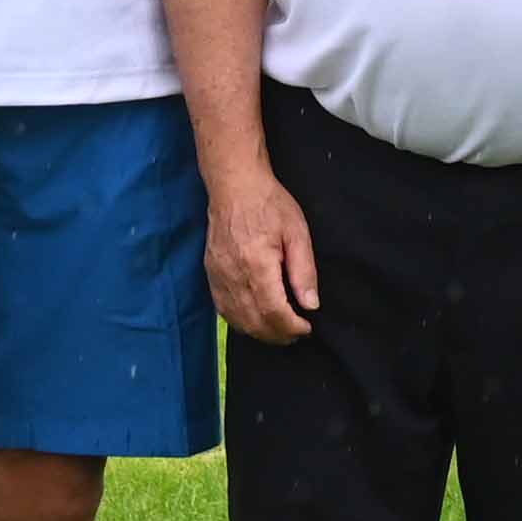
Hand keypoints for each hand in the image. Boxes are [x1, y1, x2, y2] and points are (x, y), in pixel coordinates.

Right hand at [203, 164, 318, 341]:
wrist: (234, 185)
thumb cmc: (268, 204)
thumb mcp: (297, 232)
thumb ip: (304, 271)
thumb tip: (310, 304)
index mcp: (257, 264)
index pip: (274, 312)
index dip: (292, 327)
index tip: (307, 327)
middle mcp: (233, 275)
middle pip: (254, 322)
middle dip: (278, 335)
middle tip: (297, 334)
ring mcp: (218, 276)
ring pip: (237, 320)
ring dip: (260, 333)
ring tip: (280, 331)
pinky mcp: (210, 274)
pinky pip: (223, 310)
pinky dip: (241, 322)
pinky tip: (255, 321)